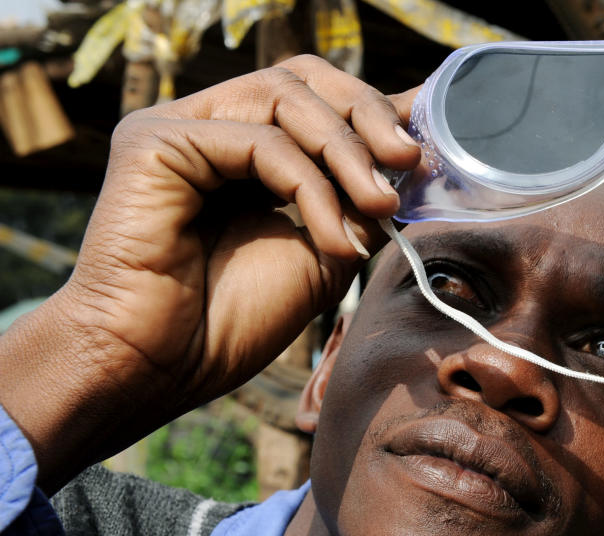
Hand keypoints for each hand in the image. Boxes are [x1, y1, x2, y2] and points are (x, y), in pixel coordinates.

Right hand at [0, 55, 421, 490]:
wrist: (163, 368)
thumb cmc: (233, 320)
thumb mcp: (325, 250)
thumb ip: (359, 199)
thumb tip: (411, 156)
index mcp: (244, 148)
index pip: (317, 97)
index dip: (375, 111)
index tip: (427, 150)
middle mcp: (208, 126)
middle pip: (302, 79)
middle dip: (368, 115)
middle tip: (410, 163)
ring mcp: (178, 128)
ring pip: (285, 99)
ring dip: (348, 153)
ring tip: (380, 208)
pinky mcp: (156, 141)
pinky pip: (259, 141)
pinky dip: (310, 188)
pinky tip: (333, 239)